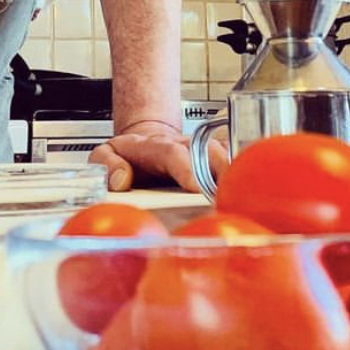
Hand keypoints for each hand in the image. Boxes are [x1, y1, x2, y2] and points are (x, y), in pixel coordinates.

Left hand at [88, 119, 228, 192]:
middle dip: (221, 175)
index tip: (196, 189)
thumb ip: (107, 165)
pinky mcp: (213, 162)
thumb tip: (122, 180)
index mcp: (156, 147)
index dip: (187, 170)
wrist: (144, 145)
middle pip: (210, 154)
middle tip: (226, 201)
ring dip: (234, 180)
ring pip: (226, 159)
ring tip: (239, 204)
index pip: (174, 154)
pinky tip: (246, 199)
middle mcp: (185, 147)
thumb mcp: (103, 156)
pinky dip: (241, 180)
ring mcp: (202, 153)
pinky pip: (233, 166)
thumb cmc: (126, 156)